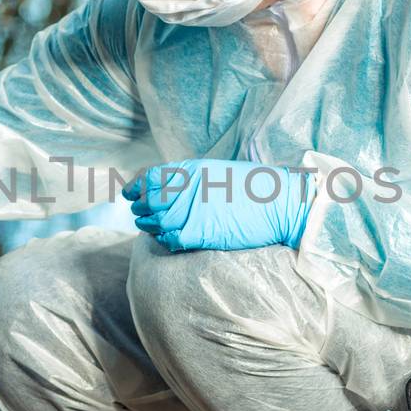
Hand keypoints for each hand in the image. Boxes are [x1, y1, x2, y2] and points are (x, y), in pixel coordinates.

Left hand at [123, 159, 313, 251]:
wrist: (281, 204)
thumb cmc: (256, 188)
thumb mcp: (219, 172)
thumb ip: (192, 179)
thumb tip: (169, 189)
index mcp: (192, 170)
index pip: (150, 177)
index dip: (135, 187)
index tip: (129, 194)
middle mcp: (188, 188)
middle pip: (149, 201)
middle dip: (140, 209)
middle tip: (139, 214)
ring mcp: (194, 211)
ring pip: (156, 222)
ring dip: (149, 226)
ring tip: (148, 226)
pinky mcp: (201, 233)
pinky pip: (171, 239)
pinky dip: (165, 240)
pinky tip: (168, 239)